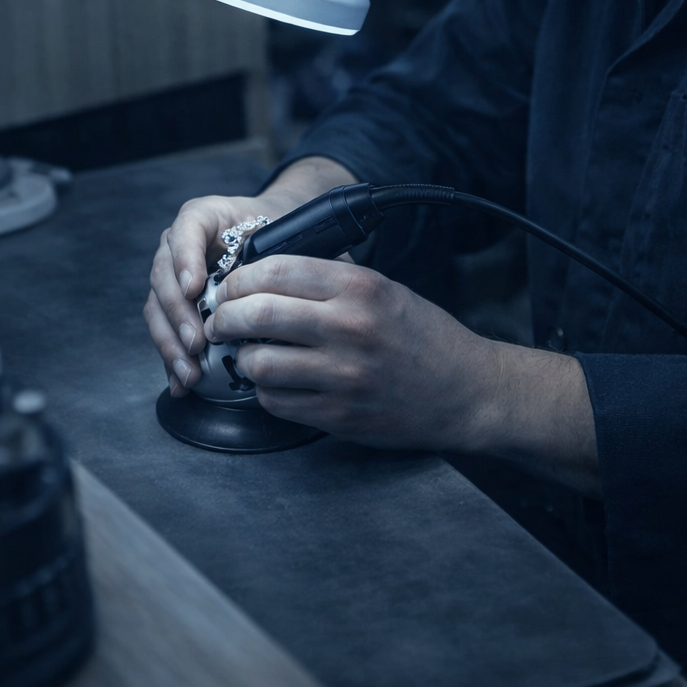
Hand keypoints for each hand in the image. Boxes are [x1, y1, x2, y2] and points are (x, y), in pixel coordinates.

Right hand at [143, 156, 355, 396]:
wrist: (275, 240)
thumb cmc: (282, 234)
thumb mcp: (287, 232)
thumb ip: (286, 248)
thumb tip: (292, 286)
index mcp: (205, 218)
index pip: (187, 229)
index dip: (185, 258)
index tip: (194, 288)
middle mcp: (180, 244)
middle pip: (164, 275)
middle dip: (177, 313)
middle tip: (197, 342)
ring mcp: (173, 277)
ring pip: (157, 307)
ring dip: (170, 342)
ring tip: (190, 371)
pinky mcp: (176, 307)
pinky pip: (165, 332)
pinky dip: (171, 359)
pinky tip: (181, 383)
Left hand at [206, 254, 600, 493]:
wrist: (465, 391)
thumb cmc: (422, 335)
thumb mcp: (383, 289)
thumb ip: (330, 279)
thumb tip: (266, 271)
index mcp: (359, 286)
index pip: (274, 270)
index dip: (239, 278)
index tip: (230, 286)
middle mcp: (349, 327)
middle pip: (256, 314)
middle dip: (225, 317)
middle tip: (221, 321)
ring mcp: (343, 376)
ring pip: (258, 363)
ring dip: (243, 359)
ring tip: (249, 354)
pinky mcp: (338, 416)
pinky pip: (276, 402)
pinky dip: (266, 392)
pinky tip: (277, 383)